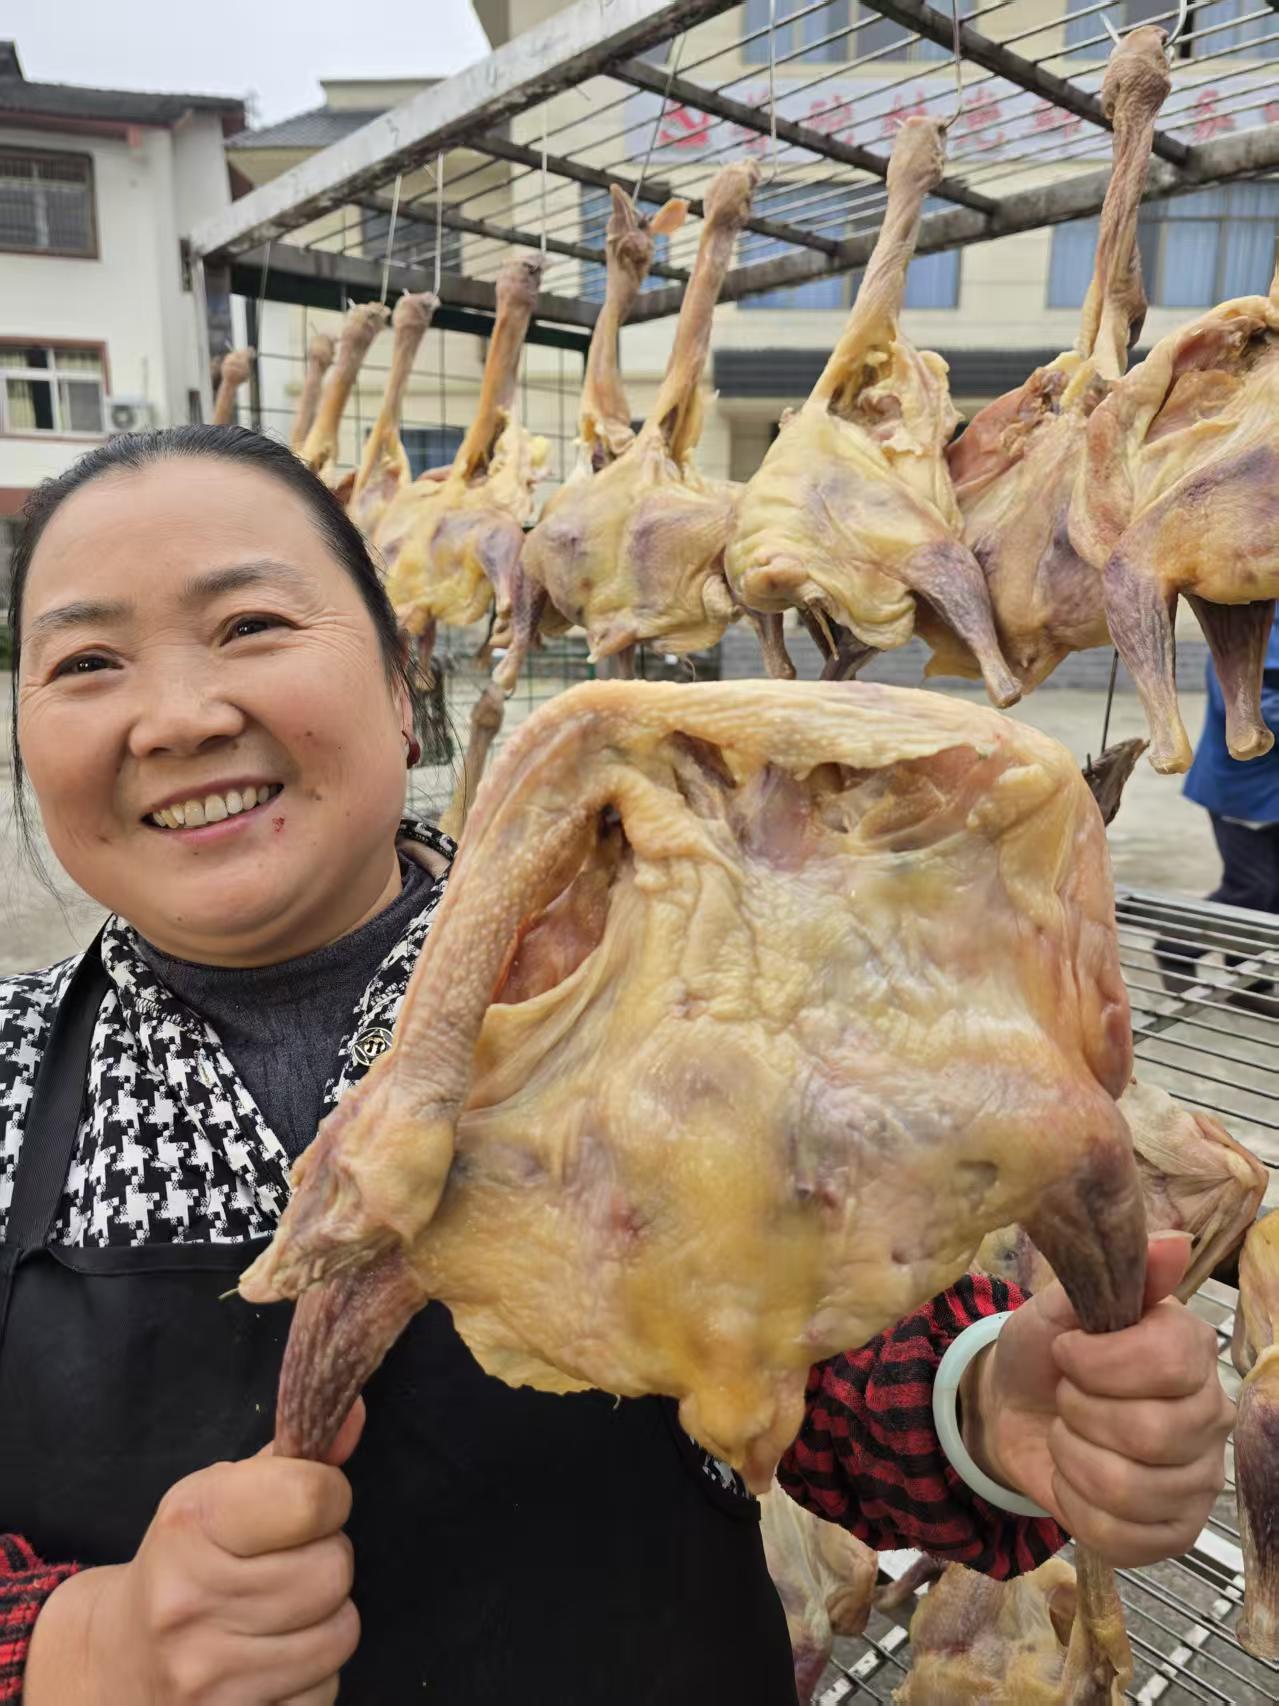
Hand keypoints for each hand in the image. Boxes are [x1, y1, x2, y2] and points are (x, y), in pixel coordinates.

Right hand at [24, 1401, 364, 1705]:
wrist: (118, 1663)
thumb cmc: (184, 1563)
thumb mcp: (218, 1496)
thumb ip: (292, 1457)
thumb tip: (355, 1412)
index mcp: (190, 1525)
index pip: (312, 1499)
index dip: (328, 1496)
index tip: (310, 1505)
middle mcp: (190, 1604)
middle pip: (335, 1570)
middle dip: (324, 1560)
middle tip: (287, 1565)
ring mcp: (207, 1678)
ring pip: (340, 1634)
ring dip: (324, 1620)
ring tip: (280, 1613)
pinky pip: (323, 1693)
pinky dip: (311, 1676)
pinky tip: (271, 1661)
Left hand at [962, 1231, 1233, 1565]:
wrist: (1014, 1410)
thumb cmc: (1046, 1352)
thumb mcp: (1062, 1303)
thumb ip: (1117, 1274)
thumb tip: (1175, 1242)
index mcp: (1190, 1349)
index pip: (1168, 1362)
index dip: (1098, 1361)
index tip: (1068, 1350)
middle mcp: (1210, 1414)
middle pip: (1150, 1432)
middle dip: (1078, 1411)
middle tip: (1066, 1396)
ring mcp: (1198, 1480)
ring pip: (1130, 1489)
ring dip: (1072, 1458)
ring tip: (1067, 1434)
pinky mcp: (1174, 1533)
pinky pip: (1122, 1536)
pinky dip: (1076, 1506)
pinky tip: (1073, 1479)